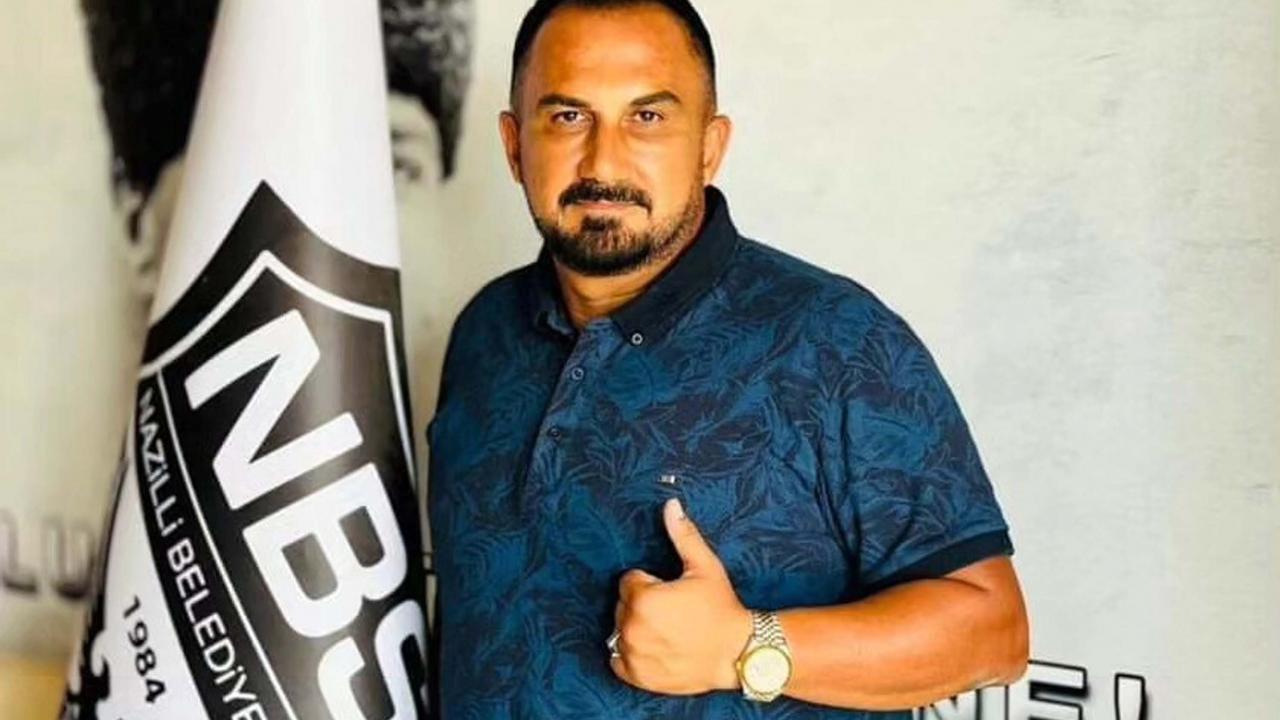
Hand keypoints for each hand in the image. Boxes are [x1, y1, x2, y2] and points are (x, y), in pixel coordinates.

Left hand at [610, 498, 751, 694]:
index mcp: (644, 599)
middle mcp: (633, 627)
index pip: (629, 581)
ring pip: (620, 630)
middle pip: (623, 606)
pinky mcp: (638, 676)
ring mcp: (634, 654)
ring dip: (636, 628)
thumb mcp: (705, 567)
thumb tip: (670, 505)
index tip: (671, 593)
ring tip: (666, 630)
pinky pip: (617, 660)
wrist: (738, 653)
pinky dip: (630, 654)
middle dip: (642, 605)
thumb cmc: (721, 609)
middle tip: (672, 612)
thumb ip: (683, 535)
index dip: (650, 584)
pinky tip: (654, 647)